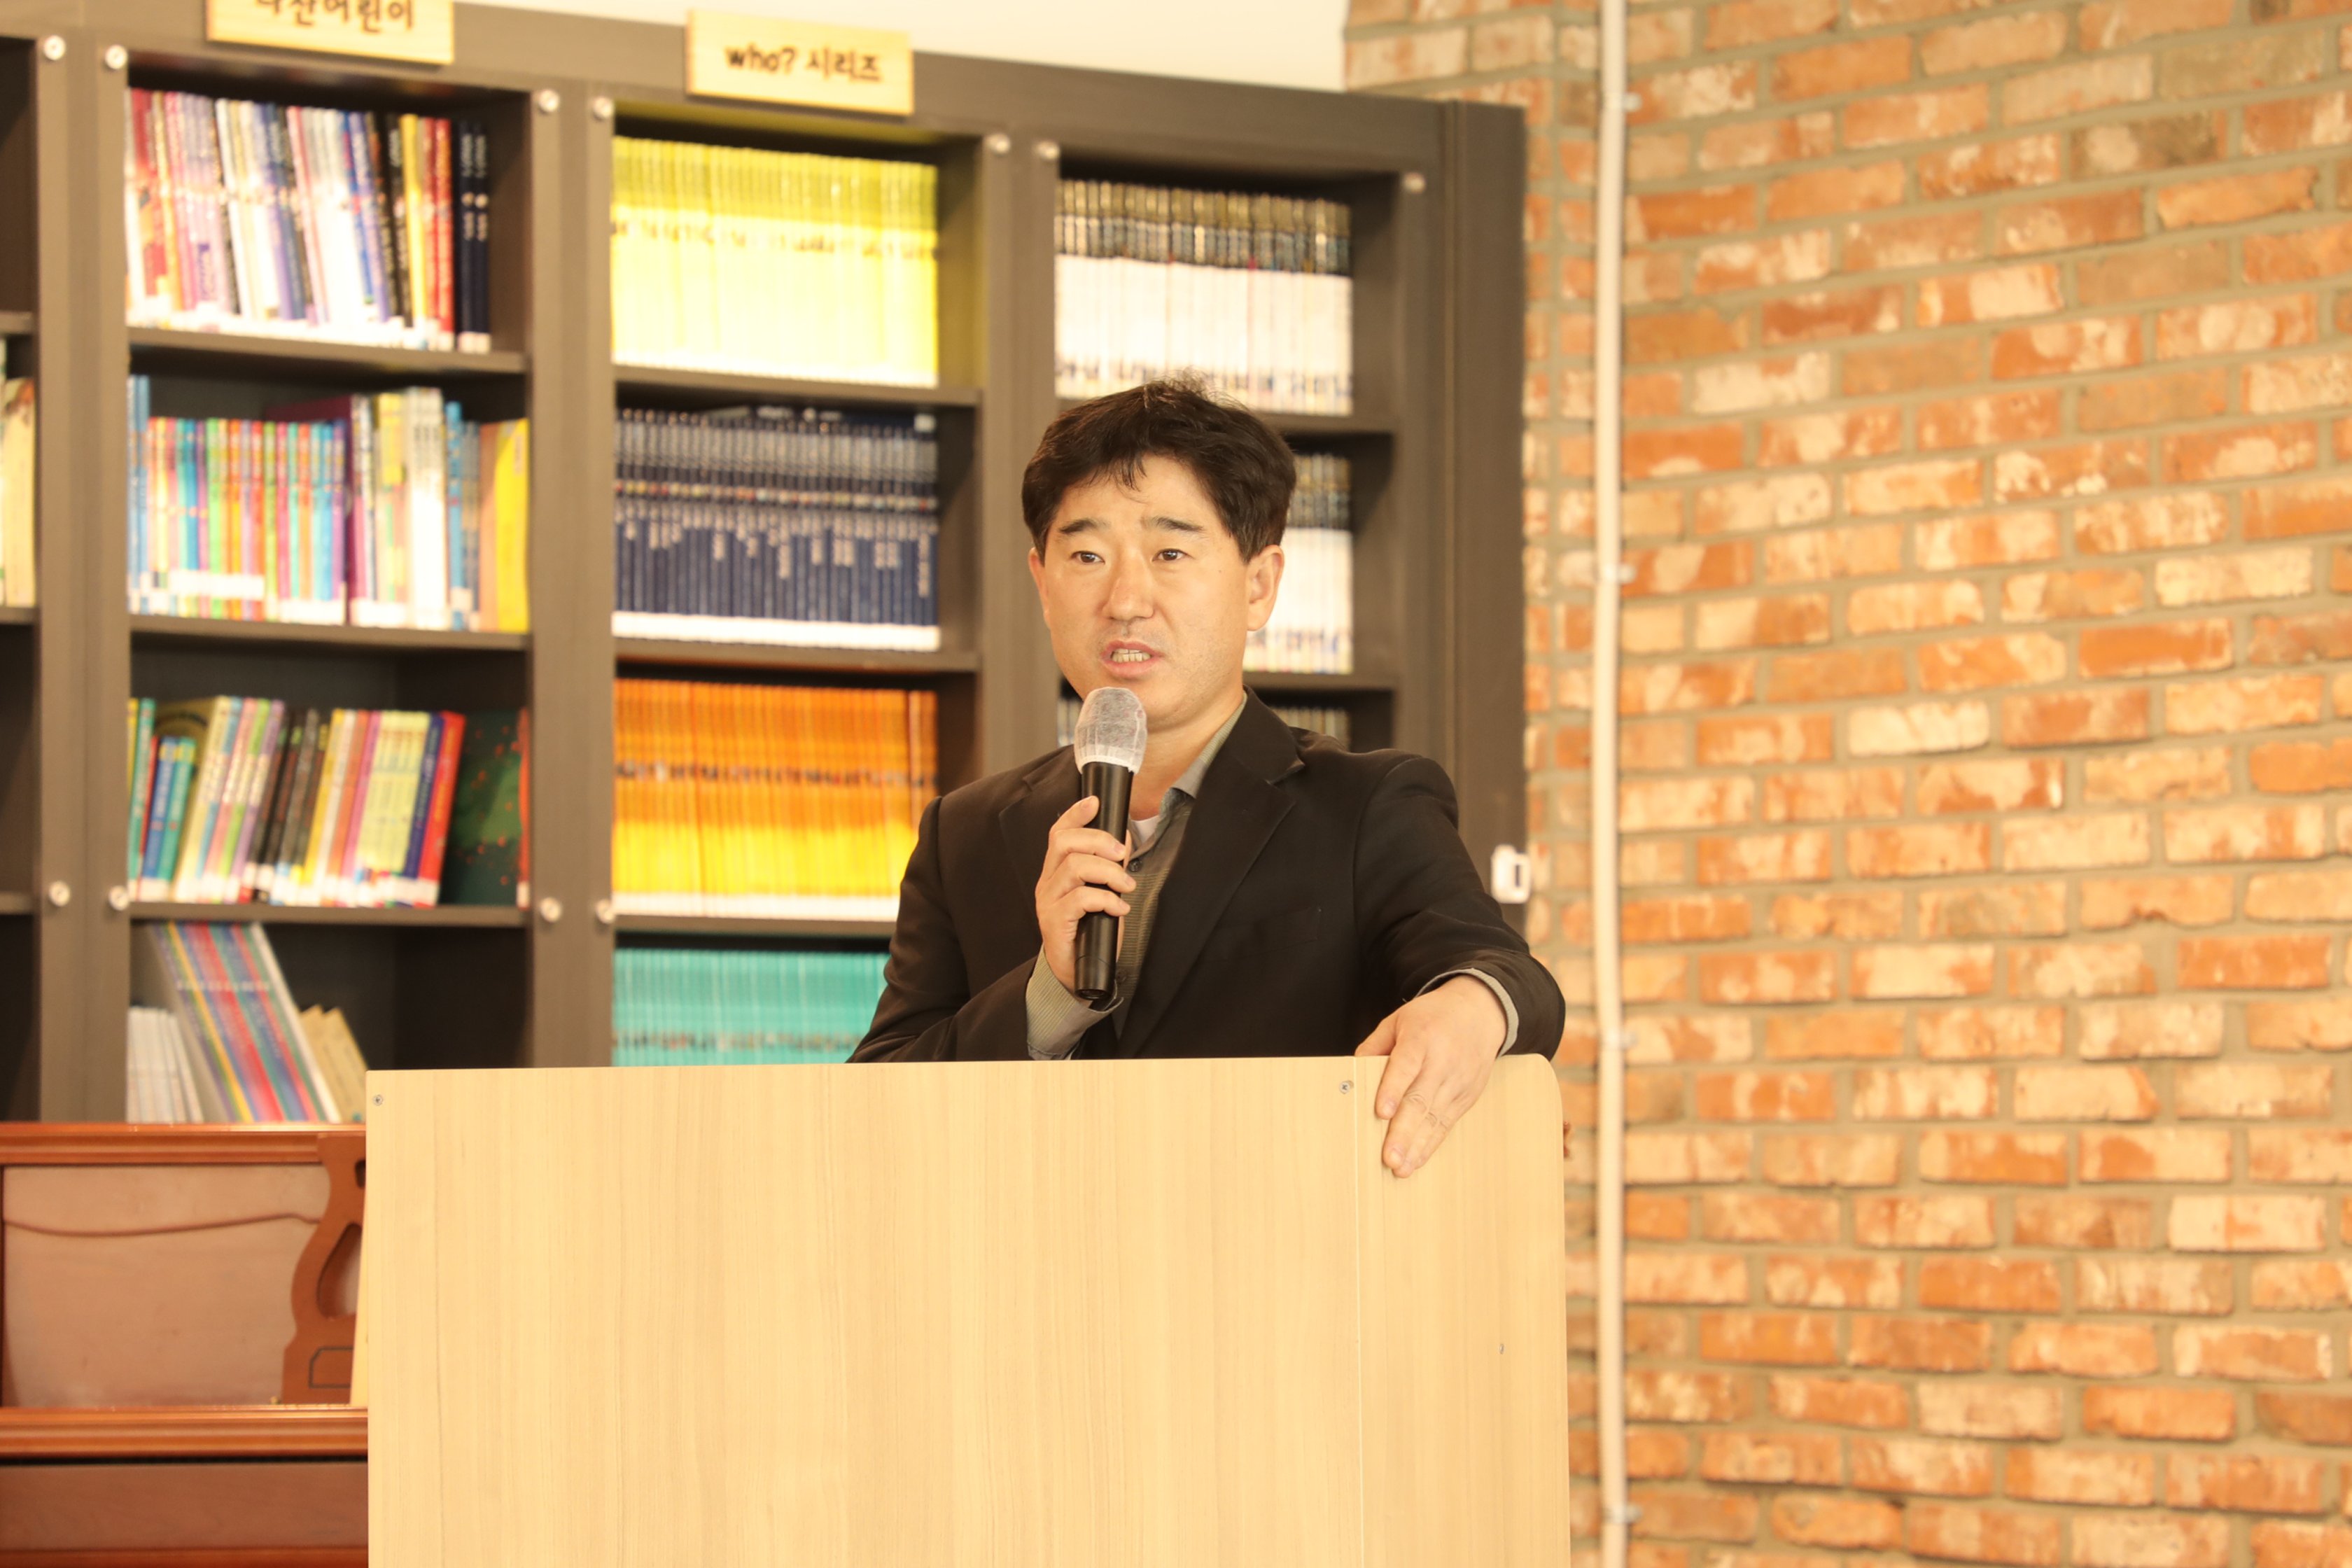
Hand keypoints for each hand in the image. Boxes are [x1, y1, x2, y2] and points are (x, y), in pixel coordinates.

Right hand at [1035, 794, 1133, 992]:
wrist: (1075, 974)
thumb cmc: (1089, 932)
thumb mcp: (1100, 895)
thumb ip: (1107, 869)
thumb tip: (1123, 841)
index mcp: (1055, 872)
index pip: (1058, 833)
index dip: (1075, 814)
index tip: (1095, 802)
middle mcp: (1047, 882)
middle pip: (1065, 842)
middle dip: (1099, 840)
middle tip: (1123, 853)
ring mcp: (1047, 901)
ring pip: (1075, 867)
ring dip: (1109, 872)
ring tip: (1127, 886)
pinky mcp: (1054, 921)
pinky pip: (1080, 898)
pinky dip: (1106, 899)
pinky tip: (1119, 909)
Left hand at [1354, 976, 1507, 1177]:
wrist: (1481, 1013)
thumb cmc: (1434, 1017)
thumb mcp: (1399, 1019)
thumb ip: (1375, 1045)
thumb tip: (1352, 1074)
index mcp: (1422, 1038)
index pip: (1406, 1065)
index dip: (1393, 1089)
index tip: (1382, 1112)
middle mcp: (1442, 1062)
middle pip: (1421, 1099)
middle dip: (1403, 1131)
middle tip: (1388, 1157)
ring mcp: (1457, 1081)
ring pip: (1435, 1118)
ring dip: (1417, 1146)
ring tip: (1400, 1168)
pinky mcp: (1467, 1097)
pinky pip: (1446, 1124)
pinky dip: (1431, 1145)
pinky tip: (1417, 1161)